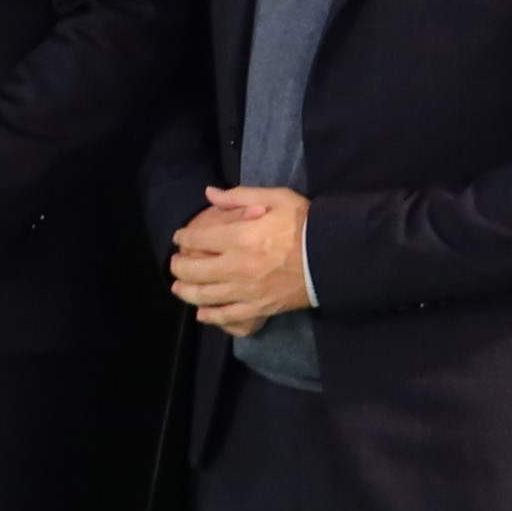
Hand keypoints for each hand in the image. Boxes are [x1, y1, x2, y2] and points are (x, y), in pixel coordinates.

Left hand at [170, 185, 311, 335]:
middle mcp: (236, 266)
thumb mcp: (277, 198)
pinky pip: (227, 317)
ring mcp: (246, 291)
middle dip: (179, 266)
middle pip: (193, 270)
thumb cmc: (307, 224)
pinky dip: (210, 316)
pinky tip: (202, 313)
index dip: (183, 238)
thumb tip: (209, 193)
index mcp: (240, 237)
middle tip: (175, 263)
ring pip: (204, 296)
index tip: (179, 237)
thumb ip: (239, 196)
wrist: (336, 257)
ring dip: (186, 291)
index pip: (197, 239)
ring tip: (179, 287)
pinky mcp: (259, 309)